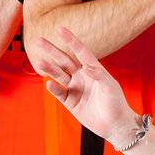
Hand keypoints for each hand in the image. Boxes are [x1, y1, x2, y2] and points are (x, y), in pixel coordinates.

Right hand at [35, 27, 136, 144]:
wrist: (114, 125)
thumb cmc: (116, 103)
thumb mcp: (110, 86)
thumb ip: (99, 74)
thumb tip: (86, 66)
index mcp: (93, 69)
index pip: (80, 51)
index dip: (70, 40)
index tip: (60, 29)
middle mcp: (82, 76)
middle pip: (64, 60)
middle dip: (52, 50)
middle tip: (38, 40)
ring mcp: (75, 89)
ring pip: (58, 75)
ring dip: (49, 68)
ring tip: (39, 60)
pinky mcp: (70, 102)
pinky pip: (59, 93)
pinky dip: (54, 89)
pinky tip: (49, 84)